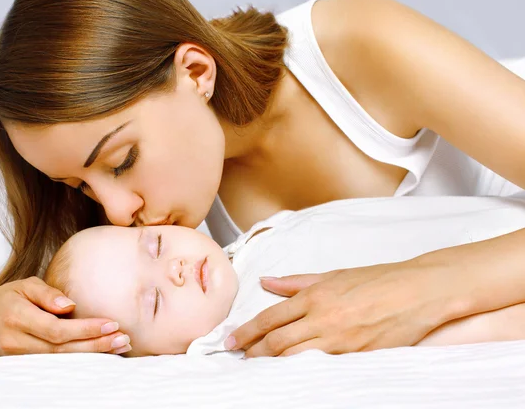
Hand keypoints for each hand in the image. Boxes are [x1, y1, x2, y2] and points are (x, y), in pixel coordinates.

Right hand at [0, 276, 130, 355]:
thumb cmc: (9, 296)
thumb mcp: (26, 285)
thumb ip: (47, 294)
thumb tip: (71, 305)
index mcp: (18, 317)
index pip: (57, 329)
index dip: (85, 329)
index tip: (111, 323)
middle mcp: (17, 341)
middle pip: (62, 349)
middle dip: (95, 345)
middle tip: (123, 339)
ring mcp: (18, 356)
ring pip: (60, 360)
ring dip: (92, 354)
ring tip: (119, 346)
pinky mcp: (22, 364)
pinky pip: (55, 363)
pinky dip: (79, 359)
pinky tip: (101, 353)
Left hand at [227, 259, 454, 357]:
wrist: (417, 291)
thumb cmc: (376, 280)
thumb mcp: (333, 275)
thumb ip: (297, 282)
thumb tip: (267, 282)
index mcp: (315, 296)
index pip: (270, 318)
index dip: (246, 332)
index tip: (231, 341)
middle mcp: (323, 319)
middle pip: (277, 342)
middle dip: (254, 352)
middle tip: (241, 357)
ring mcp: (341, 341)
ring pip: (295, 358)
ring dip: (273, 364)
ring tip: (259, 367)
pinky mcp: (357, 356)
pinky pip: (323, 367)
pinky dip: (303, 370)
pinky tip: (292, 373)